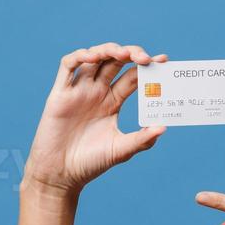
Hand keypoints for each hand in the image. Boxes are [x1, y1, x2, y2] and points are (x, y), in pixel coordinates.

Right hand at [21, 42, 168, 195]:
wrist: (60, 175)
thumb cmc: (90, 163)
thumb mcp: (121, 150)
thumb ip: (142, 139)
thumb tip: (164, 127)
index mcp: (112, 102)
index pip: (133, 77)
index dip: (147, 67)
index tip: (163, 61)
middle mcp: (97, 92)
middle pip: (115, 62)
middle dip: (131, 54)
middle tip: (146, 58)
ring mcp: (79, 91)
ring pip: (94, 58)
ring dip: (109, 50)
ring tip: (124, 54)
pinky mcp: (60, 93)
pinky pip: (67, 66)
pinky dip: (79, 56)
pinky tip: (93, 57)